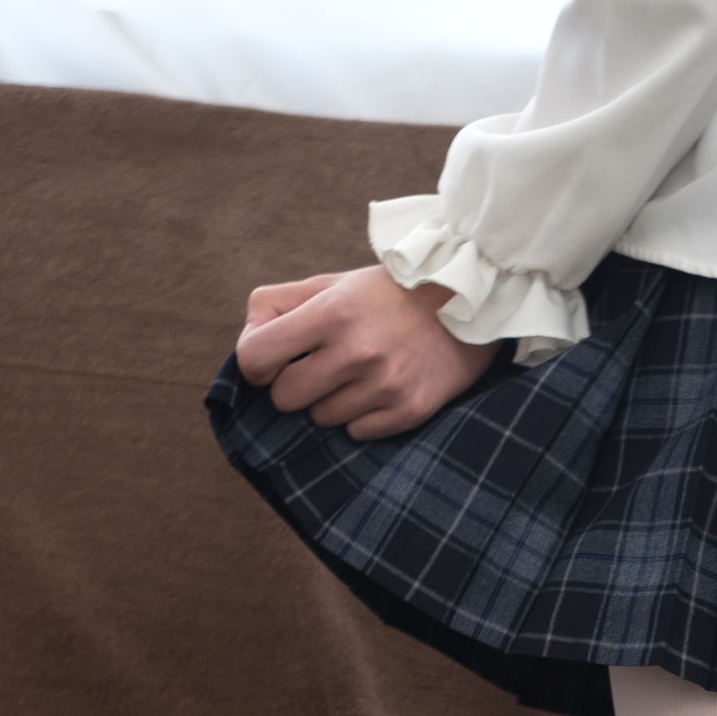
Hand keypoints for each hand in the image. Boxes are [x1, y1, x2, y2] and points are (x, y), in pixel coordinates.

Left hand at [234, 265, 496, 439]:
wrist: (468, 304)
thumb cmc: (389, 294)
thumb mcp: (334, 283)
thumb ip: (280, 303)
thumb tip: (248, 341)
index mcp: (332, 312)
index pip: (256, 356)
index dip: (255, 364)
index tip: (270, 362)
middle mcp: (356, 352)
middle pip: (285, 398)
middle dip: (294, 385)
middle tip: (319, 368)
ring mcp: (385, 386)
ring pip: (322, 418)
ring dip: (332, 401)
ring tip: (359, 374)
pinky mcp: (409, 411)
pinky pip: (357, 432)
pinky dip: (362, 417)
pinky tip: (382, 389)